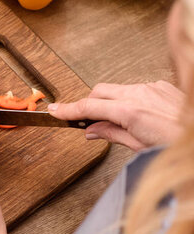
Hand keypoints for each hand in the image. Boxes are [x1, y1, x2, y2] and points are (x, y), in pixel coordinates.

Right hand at [48, 80, 184, 150]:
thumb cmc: (177, 143)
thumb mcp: (139, 146)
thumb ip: (112, 134)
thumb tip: (92, 131)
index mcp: (130, 111)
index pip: (88, 107)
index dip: (68, 110)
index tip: (55, 111)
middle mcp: (139, 94)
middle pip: (98, 92)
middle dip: (88, 104)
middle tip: (83, 121)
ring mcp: (151, 87)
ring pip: (116, 89)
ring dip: (108, 102)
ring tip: (112, 121)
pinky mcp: (161, 87)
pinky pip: (134, 89)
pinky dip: (127, 100)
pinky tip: (134, 114)